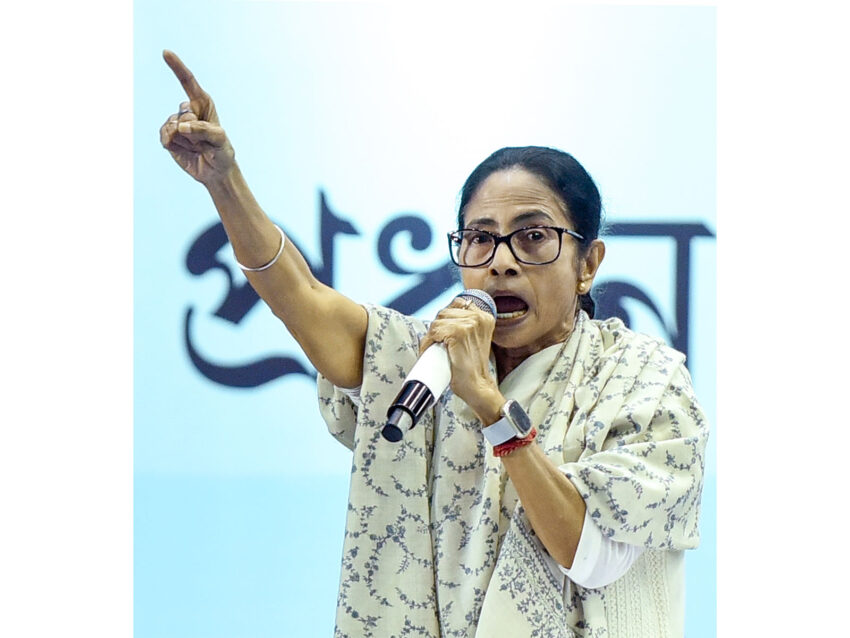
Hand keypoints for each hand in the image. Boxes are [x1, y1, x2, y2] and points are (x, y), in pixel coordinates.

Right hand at [159, 50, 234, 184]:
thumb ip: (204, 130)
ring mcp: (176, 123)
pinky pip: (164, 135)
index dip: (177, 67)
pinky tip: (181, 149)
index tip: (165, 52)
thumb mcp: (220, 140)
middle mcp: (188, 110)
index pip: (188, 81)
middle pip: (183, 111)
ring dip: (184, 139)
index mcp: (202, 103)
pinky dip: (172, 143)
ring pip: (172, 125)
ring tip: (195, 146)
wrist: (215, 171)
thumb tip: (182, 126)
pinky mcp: (169, 137)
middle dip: (193, 128)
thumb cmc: (222, 152)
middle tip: (203, 140)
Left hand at [419, 297, 502, 422]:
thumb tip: (444, 318)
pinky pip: (434, 331)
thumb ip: (466, 325)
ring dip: (432, 335)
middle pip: (445, 312)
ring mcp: (469, 324)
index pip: (457, 303)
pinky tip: (433, 350)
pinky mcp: (457, 332)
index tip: (443, 330)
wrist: (477, 385)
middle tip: (437, 343)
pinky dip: (429, 341)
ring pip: (437, 321)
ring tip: (435, 348)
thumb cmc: (473, 366)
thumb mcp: (475, 339)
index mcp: (484, 317)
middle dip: (438, 327)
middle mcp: (478, 317)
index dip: (446, 317)